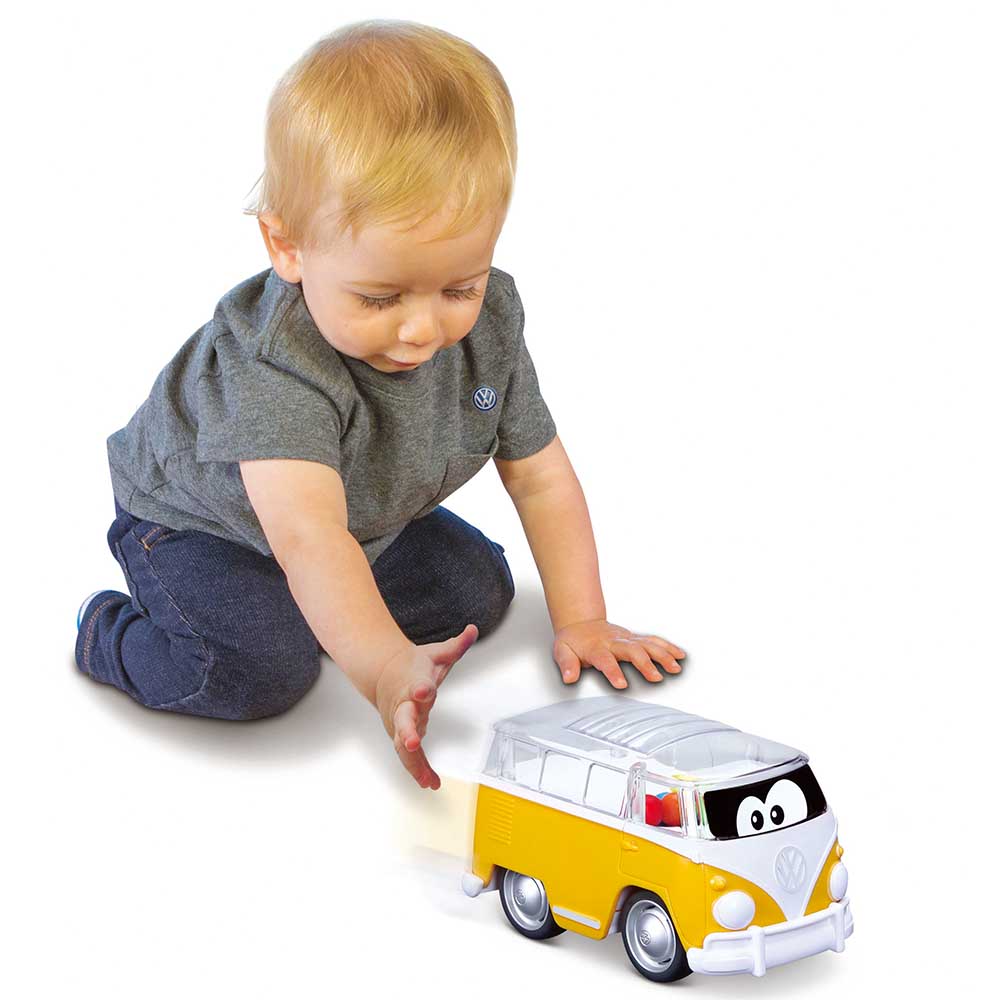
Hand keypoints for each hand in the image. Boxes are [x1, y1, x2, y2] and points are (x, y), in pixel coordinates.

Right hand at [374, 624, 477, 789]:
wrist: (384, 673)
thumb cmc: (411, 666)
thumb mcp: (435, 653)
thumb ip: (456, 646)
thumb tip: (472, 630)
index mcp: (413, 683)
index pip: (418, 686)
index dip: (421, 688)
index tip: (424, 689)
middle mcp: (404, 705)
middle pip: (403, 720)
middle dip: (407, 730)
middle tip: (412, 740)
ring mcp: (399, 723)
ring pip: (402, 744)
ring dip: (412, 761)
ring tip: (425, 779)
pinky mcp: (400, 735)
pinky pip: (408, 756)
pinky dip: (418, 770)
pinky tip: (430, 783)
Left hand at [553, 619, 685, 688]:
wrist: (581, 622)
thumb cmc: (573, 641)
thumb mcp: (562, 651)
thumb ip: (567, 665)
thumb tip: (569, 677)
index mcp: (596, 648)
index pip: (605, 660)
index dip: (613, 671)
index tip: (622, 684)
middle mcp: (614, 642)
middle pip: (632, 651)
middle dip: (645, 664)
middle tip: (656, 678)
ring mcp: (626, 639)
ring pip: (647, 644)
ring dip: (662, 655)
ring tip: (675, 668)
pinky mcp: (635, 638)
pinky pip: (653, 640)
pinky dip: (667, 646)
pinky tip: (679, 655)